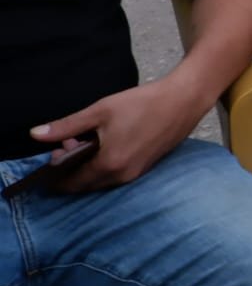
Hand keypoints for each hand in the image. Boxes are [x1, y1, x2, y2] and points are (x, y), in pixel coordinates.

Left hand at [29, 78, 203, 191]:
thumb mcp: (99, 111)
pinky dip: (104, 165)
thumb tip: (34, 135)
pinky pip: (116, 175)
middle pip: (85, 184)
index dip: (55, 175)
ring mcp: (136, 174)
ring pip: (101, 180)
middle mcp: (121, 176)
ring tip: (85, 140)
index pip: (71, 183)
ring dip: (87, 167)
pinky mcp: (145, 168)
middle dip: (71, 170)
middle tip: (66, 144)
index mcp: (107, 165)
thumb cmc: (141, 104)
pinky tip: (105, 144)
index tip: (50, 157)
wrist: (183, 101)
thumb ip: (66, 126)